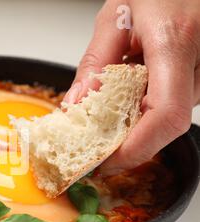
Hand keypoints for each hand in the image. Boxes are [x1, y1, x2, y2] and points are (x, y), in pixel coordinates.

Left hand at [64, 0, 199, 174]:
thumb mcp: (116, 16)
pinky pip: (172, 104)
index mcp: (175, 42)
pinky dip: (145, 109)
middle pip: (163, 125)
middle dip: (125, 142)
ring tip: (107, 113)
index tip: (105, 162)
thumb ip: (95, 62)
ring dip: (133, 124)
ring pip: (167, 117)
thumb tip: (75, 105)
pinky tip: (129, 96)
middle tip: (91, 146)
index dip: (135, 149)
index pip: (164, 116)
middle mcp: (199, 63)